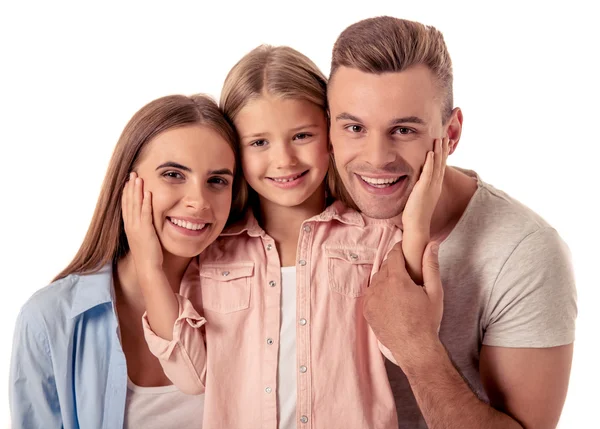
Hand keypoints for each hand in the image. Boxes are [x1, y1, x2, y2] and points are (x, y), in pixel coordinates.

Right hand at [122, 172, 162, 268]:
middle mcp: (130, 226)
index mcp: (129, 227)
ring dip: (136, 190)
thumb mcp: (142, 239)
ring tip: (138, 178)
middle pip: (128, 202)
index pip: (126, 206)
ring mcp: (137, 228)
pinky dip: (145, 203)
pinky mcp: (146, 231)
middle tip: (131, 174)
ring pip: (135, 205)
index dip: (126, 193)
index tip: (127, 182)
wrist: (147, 268)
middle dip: (130, 187)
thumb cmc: (147, 256)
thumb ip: (142, 229)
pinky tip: (147, 193)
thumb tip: (145, 224)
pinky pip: (145, 214)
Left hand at [363, 241, 443, 366]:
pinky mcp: (366, 309)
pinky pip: (371, 292)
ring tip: (400, 287)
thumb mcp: (435, 292)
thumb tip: (431, 244)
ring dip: (387, 278)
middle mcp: (380, 287)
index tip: (406, 248)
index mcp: (397, 280)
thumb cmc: (427, 320)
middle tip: (407, 270)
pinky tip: (391, 298)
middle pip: (386, 265)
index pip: (394, 254)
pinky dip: (379, 291)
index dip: (400, 249)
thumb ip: (431, 266)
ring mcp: (370, 299)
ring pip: (377, 278)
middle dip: (396, 264)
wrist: (414, 348)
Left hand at [402, 137, 449, 233]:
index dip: (443, 155)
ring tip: (439, 139)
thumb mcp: (420, 197)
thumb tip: (416, 183)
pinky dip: (430, 162)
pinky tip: (431, 152)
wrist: (417, 226)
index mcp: (435, 186)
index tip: (445, 144)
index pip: (440, 167)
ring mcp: (431, 186)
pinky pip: (428, 173)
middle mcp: (436, 185)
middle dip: (443, 149)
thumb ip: (420, 188)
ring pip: (436, 165)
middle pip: (441, 164)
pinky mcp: (424, 189)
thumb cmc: (416, 214)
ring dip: (438, 151)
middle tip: (445, 136)